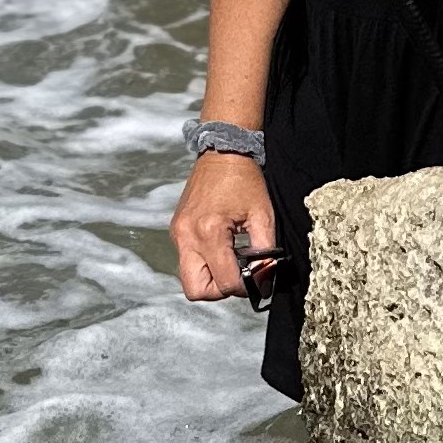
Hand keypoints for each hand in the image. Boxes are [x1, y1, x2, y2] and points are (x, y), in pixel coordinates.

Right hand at [172, 145, 275, 302]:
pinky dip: (204, 262)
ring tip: (230, 260)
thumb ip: (265, 252)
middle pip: (196, 290)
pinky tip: (221, 247)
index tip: (257, 278)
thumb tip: (264, 279)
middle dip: (220, 289)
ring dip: (210, 278)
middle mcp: (187, 236)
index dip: (246, 286)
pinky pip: (186, 260)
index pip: (225, 282)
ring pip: (188, 279)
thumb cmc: (244, 180)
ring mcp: (178, 234)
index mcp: (209, 232)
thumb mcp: (263, 215)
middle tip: (238, 274)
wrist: (222, 151)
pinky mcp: (176, 230)